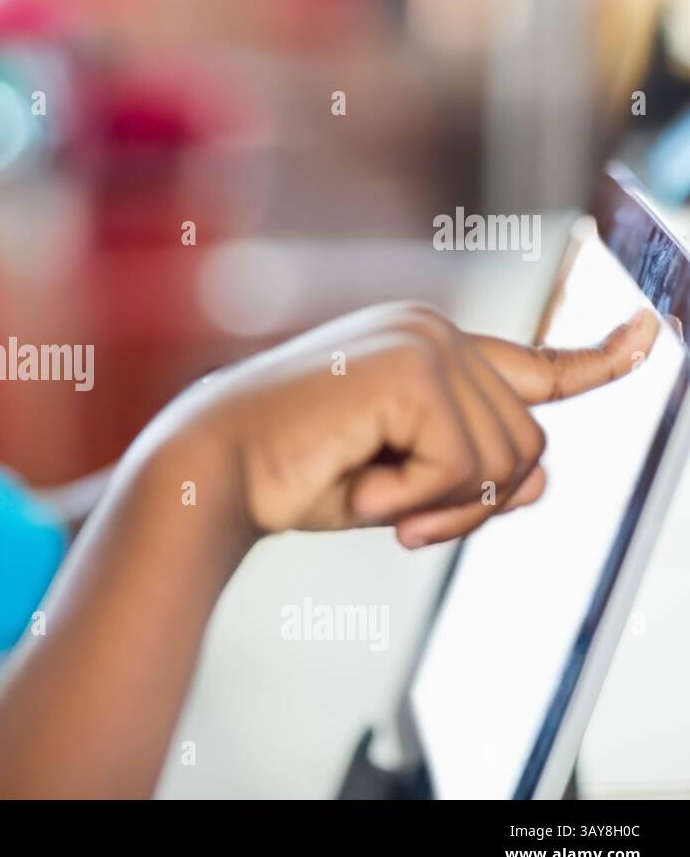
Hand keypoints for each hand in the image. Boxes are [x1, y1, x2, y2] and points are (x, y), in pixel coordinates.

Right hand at [167, 302, 658, 548]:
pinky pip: (466, 467)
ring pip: (508, 461)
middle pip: (527, 443)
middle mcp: (430, 332)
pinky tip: (359, 485)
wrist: (211, 470)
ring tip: (370, 500)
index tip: (649, 334)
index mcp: (421, 348)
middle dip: (472, 504)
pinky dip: (415, 499)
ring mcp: (423, 344)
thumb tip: (545, 485)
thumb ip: (468, 476)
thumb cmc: (288, 473)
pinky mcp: (412, 371)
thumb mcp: (395, 483)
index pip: (531, 362)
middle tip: (401, 524)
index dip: (596, 359)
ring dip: (440, 506)